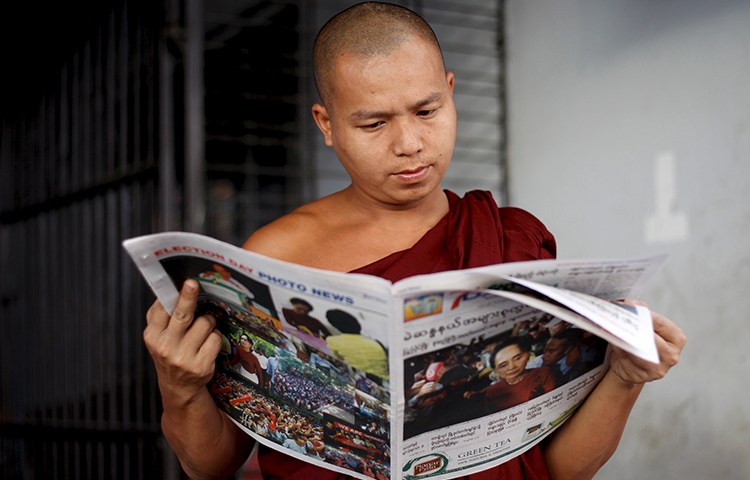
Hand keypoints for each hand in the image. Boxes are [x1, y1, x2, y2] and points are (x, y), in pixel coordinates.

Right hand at [144, 279, 222, 405]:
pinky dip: (215, 338)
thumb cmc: (169, 354)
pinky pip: (215, 338)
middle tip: (193, 284)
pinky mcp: (200, 365)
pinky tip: (207, 344)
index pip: (163, 310)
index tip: (186, 283)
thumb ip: (159, 315)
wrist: (178, 386)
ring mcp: (183, 357)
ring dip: (208, 322)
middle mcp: (166, 347)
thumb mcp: (157, 337)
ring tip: (202, 331)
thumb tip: (169, 290)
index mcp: (152, 336)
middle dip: (189, 297)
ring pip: (205, 323)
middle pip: (182, 315)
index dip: (175, 295)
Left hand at [608, 303, 685, 385]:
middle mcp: (671, 355)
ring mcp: (657, 369)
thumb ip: (641, 312)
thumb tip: (630, 303)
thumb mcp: (646, 326)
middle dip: (632, 325)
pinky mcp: (640, 376)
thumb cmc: (640, 343)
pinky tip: (610, 338)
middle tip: (617, 315)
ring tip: (610, 325)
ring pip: (637, 349)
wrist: (631, 368)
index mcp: (676, 339)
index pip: (659, 323)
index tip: (628, 304)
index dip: (643, 313)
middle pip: (649, 338)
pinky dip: (616, 346)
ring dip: (622, 336)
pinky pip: (625, 358)